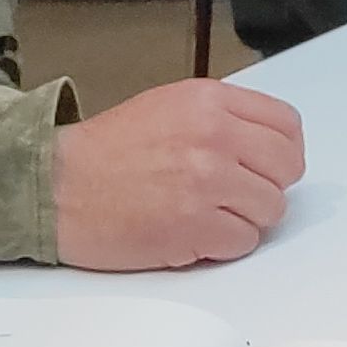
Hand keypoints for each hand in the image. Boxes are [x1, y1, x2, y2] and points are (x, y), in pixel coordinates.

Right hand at [54, 79, 305, 269]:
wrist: (58, 186)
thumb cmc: (108, 150)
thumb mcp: (170, 106)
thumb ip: (222, 118)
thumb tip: (267, 145)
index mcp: (211, 101)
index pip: (287, 125)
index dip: (283, 150)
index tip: (267, 165)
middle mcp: (215, 137)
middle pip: (287, 169)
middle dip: (268, 186)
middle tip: (237, 194)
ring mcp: (208, 183)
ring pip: (271, 209)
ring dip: (245, 218)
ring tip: (208, 213)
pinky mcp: (196, 227)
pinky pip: (244, 242)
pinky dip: (223, 245)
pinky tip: (194, 233)